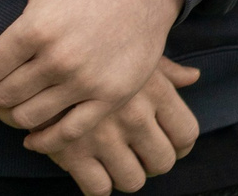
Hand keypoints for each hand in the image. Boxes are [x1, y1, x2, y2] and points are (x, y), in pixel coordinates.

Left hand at [0, 0, 185, 137]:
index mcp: (37, 28)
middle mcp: (60, 59)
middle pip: (2, 97)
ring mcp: (86, 80)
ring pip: (27, 117)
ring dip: (13, 114)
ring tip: (17, 101)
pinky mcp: (111, 95)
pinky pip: (67, 133)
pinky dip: (44, 140)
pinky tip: (34, 134)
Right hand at [42, 60, 199, 194]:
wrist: (43, 58)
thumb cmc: (98, 56)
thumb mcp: (135, 55)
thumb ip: (168, 71)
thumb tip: (193, 77)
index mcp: (156, 92)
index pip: (186, 134)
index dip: (182, 145)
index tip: (172, 144)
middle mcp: (135, 117)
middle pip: (162, 161)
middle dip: (155, 163)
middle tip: (144, 156)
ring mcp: (104, 137)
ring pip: (133, 180)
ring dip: (129, 176)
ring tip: (120, 163)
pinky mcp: (72, 153)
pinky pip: (98, 189)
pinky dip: (101, 186)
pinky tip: (96, 171)